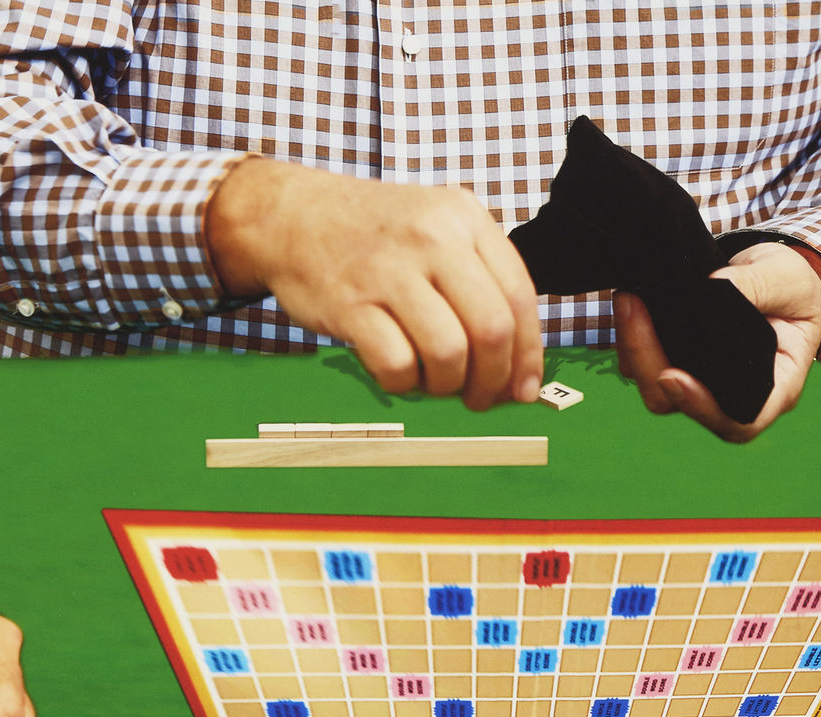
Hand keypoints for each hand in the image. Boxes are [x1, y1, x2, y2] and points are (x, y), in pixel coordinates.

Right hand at [207, 158, 542, 409]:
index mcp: (464, 217)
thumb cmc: (376, 235)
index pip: (519, 297)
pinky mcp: (350, 302)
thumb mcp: (437, 227)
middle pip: (491, 329)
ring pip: (449, 352)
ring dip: (449, 385)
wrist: (292, 215)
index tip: (523, 389)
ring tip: (437, 383)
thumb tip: (519, 370)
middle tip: (480, 398)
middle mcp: (432, 236)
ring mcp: (389, 268)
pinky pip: (398, 364)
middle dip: (493, 380)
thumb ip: (481, 282)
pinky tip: (400, 374)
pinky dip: (405, 384)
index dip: (528, 355)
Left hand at [614, 241, 820, 442]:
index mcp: (776, 386)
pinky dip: (633, 338)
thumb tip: (710, 289)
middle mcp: (734, 394)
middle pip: (680, 403)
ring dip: (634, 348)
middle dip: (649, 362)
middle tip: (633, 308)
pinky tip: (632, 303)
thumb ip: (757, 285)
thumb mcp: (788, 279)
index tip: (671, 377)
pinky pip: (646, 363)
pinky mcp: (680, 362)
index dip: (702, 409)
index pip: (739, 420)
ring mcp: (702, 382)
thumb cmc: (793, 286)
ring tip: (630, 300)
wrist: (774, 276)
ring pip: (655, 387)